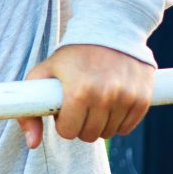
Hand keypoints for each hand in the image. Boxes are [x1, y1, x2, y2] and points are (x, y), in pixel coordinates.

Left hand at [18, 44, 154, 148]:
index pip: (68, 132)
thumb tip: (32, 144)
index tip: (65, 108)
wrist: (110, 30)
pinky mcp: (142, 98)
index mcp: (78, 92)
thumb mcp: (43, 74)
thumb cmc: (72, 55)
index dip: (63, 122)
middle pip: (88, 135)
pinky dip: (118, 121)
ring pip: (108, 133)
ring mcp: (126, 98)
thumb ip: (30, 111)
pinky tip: (111, 102)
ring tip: (95, 100)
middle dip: (80, 124)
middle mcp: (104, 96)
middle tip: (80, 104)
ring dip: (99, 123)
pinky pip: (127, 128)